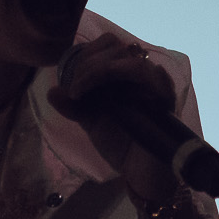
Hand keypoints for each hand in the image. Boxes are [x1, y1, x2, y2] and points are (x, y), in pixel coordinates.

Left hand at [45, 32, 180, 203]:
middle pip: (119, 47)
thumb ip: (74, 107)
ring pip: (135, 61)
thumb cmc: (121, 145)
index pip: (108, 45)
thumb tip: (52, 92)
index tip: (72, 82)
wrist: (141, 173)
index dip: (87, 54)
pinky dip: (131, 85)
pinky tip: (112, 100)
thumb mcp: (92, 123)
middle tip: (75, 89)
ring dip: (103, 71)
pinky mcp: (166, 101)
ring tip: (83, 90)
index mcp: (121, 75)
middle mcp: (138, 75)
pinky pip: (158, 80)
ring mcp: (155, 86)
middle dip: (90, 64)